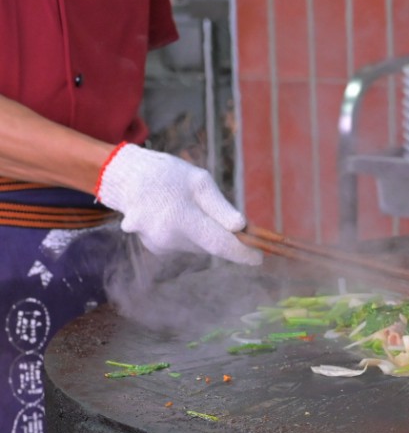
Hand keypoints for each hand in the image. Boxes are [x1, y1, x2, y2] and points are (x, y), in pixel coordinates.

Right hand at [96, 144, 261, 265]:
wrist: (125, 177)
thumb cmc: (166, 175)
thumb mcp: (198, 181)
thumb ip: (220, 207)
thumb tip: (241, 227)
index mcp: (181, 219)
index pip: (219, 245)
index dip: (242, 253)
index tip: (259, 257)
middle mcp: (168, 238)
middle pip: (210, 245)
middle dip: (222, 234)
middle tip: (220, 212)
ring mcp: (158, 245)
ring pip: (198, 245)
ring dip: (203, 232)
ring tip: (187, 206)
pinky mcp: (154, 247)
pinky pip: (183, 244)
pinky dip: (187, 233)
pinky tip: (175, 214)